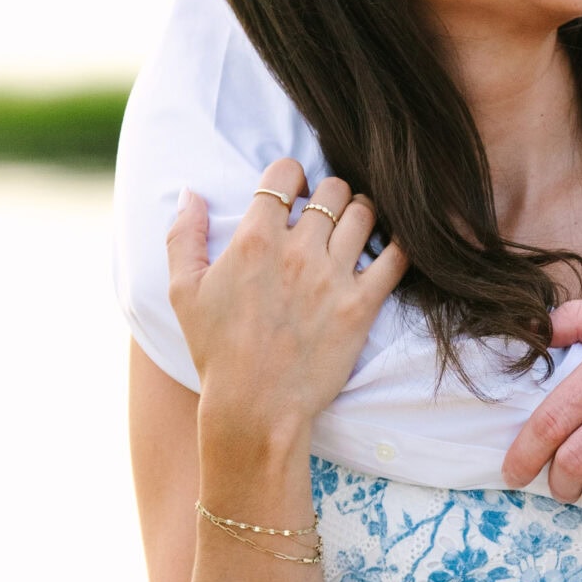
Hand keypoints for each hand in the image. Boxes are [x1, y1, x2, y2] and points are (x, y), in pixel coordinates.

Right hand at [167, 160, 407, 482]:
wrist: (254, 408)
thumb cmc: (216, 351)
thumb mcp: (183, 291)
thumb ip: (183, 236)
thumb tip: (191, 193)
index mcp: (255, 239)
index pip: (285, 172)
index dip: (290, 175)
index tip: (291, 191)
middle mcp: (297, 250)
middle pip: (333, 189)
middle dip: (329, 193)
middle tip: (325, 213)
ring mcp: (333, 276)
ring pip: (365, 213)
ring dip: (361, 214)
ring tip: (353, 230)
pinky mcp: (361, 305)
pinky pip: (396, 256)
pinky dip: (398, 243)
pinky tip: (388, 247)